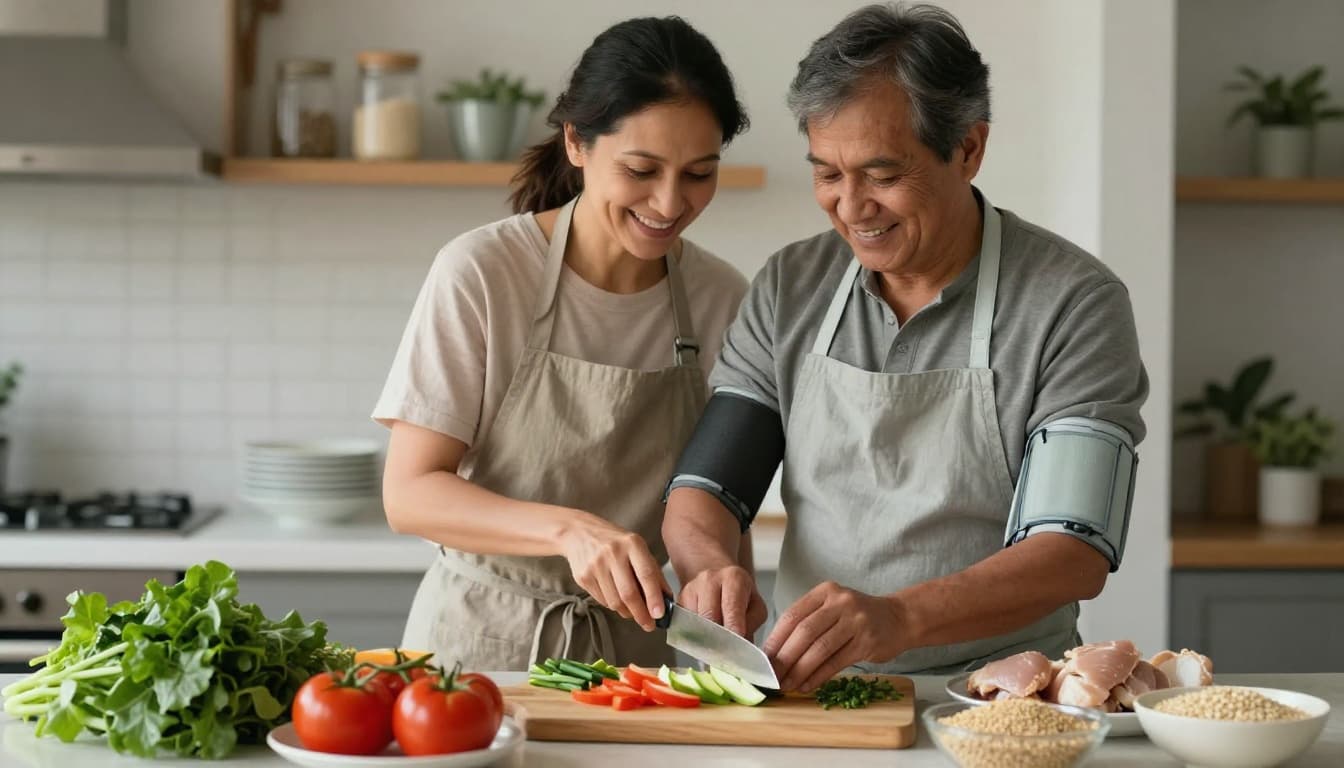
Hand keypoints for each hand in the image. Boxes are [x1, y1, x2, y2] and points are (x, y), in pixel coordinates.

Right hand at [560, 513, 670, 630]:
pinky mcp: (583, 577)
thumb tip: (666, 599)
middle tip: (649, 625)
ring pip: (614, 602)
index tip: (660, 614)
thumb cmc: (615, 542)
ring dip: (627, 612)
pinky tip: (616, 599)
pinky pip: (602, 601)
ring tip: (633, 611)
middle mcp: (612, 553)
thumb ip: (653, 572)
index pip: (646, 574)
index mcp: (632, 544)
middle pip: (628, 593)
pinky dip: (613, 605)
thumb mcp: (637, 548)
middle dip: (641, 614)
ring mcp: (595, 565)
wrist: (579, 533)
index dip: (654, 597)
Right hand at [677, 565, 766, 638]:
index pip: (731, 606)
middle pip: (709, 615)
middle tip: (724, 653)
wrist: (718, 580)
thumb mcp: (755, 606)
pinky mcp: (679, 600)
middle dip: (717, 637)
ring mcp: (691, 588)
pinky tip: (704, 637)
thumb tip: (741, 645)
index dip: (733, 626)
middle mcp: (709, 579)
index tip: (735, 642)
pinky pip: (684, 624)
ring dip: (704, 639)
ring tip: (715, 646)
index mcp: (733, 578)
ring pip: (694, 623)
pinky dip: (694, 635)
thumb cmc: (740, 596)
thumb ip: (751, 624)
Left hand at [763, 581, 907, 691]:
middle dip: (784, 658)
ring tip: (787, 685)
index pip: (792, 616)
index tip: (762, 659)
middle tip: (771, 676)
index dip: (775, 640)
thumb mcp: (832, 608)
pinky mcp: (867, 642)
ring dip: (799, 670)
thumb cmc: (857, 617)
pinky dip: (818, 676)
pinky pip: (836, 662)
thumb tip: (775, 652)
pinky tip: (807, 685)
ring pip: (819, 649)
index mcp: (825, 592)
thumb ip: (807, 622)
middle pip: (804, 632)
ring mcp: (855, 621)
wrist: (898, 618)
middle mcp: (840, 602)